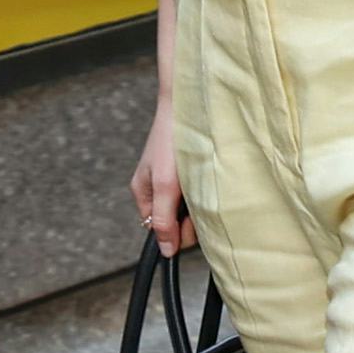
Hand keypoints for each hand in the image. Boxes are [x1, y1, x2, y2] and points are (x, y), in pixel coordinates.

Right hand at [132, 94, 194, 254]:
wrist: (188, 101)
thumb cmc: (171, 139)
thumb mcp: (165, 185)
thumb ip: (164, 219)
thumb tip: (165, 250)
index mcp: (143, 193)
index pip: (160, 230)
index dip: (178, 232)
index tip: (190, 220)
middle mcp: (157, 188)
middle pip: (176, 220)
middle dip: (192, 216)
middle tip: (199, 196)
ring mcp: (174, 178)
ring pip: (190, 206)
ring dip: (201, 201)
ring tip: (205, 182)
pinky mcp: (190, 169)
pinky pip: (199, 190)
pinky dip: (206, 189)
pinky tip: (210, 177)